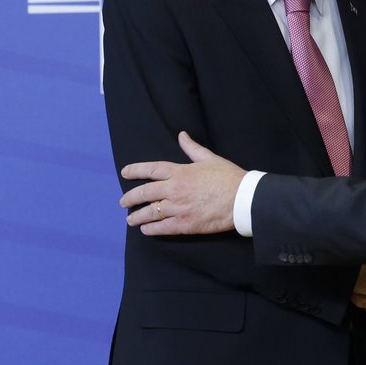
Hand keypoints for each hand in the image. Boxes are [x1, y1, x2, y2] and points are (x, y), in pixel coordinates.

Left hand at [119, 131, 245, 235]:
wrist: (242, 199)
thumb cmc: (228, 177)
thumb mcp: (210, 158)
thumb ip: (192, 148)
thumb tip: (182, 135)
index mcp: (180, 172)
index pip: (151, 169)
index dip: (135, 170)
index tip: (124, 173)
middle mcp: (175, 190)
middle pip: (145, 193)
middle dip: (131, 198)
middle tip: (123, 202)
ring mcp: (179, 208)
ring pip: (150, 212)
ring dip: (137, 216)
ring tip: (130, 219)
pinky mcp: (185, 224)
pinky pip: (162, 228)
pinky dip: (151, 229)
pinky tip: (146, 229)